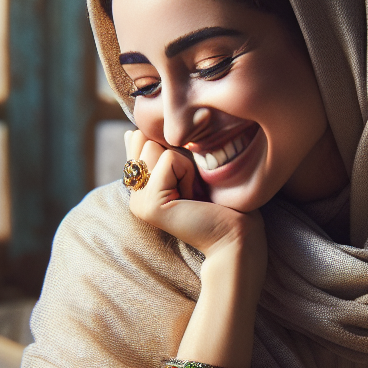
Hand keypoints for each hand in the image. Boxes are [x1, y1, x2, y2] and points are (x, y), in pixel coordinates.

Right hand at [124, 129, 265, 269]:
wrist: (235, 236)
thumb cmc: (221, 203)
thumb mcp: (186, 170)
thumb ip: (159, 153)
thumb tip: (132, 131)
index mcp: (141, 189)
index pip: (139, 142)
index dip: (170, 149)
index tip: (189, 179)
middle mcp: (135, 196)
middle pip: (146, 139)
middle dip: (177, 156)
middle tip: (193, 189)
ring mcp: (139, 202)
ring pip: (154, 146)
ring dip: (184, 165)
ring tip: (193, 194)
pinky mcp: (149, 204)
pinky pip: (168, 159)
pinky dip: (188, 173)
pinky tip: (193, 198)